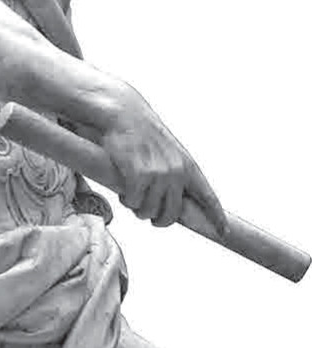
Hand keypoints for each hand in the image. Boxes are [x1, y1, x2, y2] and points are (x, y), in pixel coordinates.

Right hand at [102, 90, 225, 234]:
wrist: (124, 115)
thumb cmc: (143, 134)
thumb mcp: (169, 152)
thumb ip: (175, 176)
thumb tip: (174, 204)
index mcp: (188, 167)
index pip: (208, 197)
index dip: (216, 217)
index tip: (224, 232)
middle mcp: (176, 172)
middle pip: (170, 216)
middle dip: (158, 220)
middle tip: (147, 213)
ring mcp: (158, 174)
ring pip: (148, 212)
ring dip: (137, 208)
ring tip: (132, 194)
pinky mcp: (138, 176)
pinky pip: (132, 203)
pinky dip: (126, 200)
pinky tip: (124, 189)